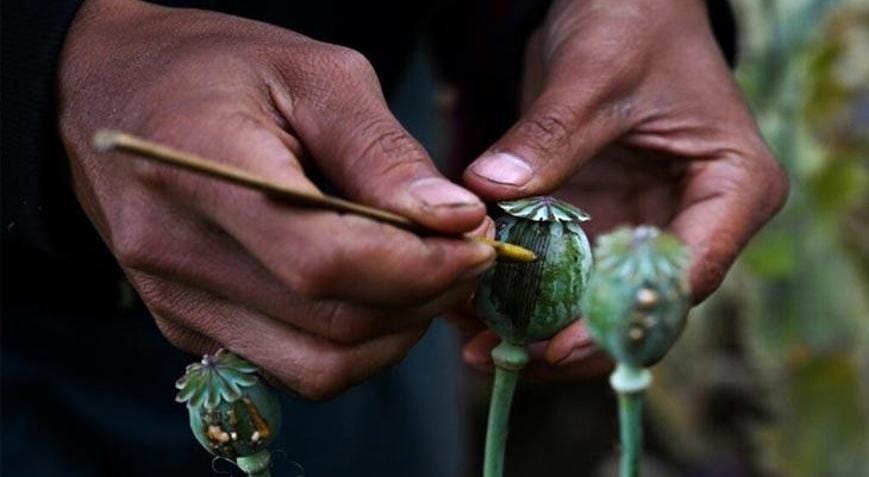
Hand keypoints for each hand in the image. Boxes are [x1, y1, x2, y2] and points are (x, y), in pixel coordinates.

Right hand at [59, 0, 493, 399]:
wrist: (115, 92)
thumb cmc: (219, 69)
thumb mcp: (315, 75)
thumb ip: (384, 153)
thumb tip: (456, 223)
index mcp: (199, 165)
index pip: (321, 260)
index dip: (418, 266)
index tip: (479, 242)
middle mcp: (175, 250)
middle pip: (331, 324)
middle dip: (424, 299)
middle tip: (468, 253)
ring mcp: (175, 300)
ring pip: (319, 366)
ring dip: (396, 332)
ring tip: (427, 274)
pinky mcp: (186, 325)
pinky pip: (293, 368)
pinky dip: (354, 344)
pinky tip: (375, 292)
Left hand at [460, 0, 787, 377]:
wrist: (617, 2)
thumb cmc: (633, 21)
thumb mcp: (595, 72)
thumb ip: (550, 136)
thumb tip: (489, 193)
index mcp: (732, 188)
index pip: (685, 276)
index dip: (620, 320)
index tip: (556, 346)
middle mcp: (695, 220)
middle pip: (638, 306)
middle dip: (569, 339)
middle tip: (498, 355)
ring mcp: (645, 225)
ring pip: (596, 301)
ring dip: (537, 324)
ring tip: (472, 339)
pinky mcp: (601, 221)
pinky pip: (564, 271)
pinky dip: (523, 290)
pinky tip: (472, 304)